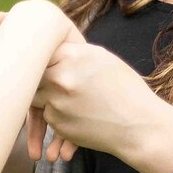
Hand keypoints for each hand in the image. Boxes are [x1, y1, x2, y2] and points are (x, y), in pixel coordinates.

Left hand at [27, 32, 172, 172]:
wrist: (139, 125)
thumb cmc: (126, 90)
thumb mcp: (103, 59)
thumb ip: (74, 53)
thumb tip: (51, 47)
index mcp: (72, 56)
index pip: (42, 51)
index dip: (42, 57)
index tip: (43, 60)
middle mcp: (60, 77)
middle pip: (33, 74)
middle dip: (40, 78)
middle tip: (47, 81)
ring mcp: (56, 102)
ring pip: (37, 96)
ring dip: (46, 97)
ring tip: (69, 98)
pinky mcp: (57, 123)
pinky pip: (48, 115)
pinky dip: (58, 115)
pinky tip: (79, 115)